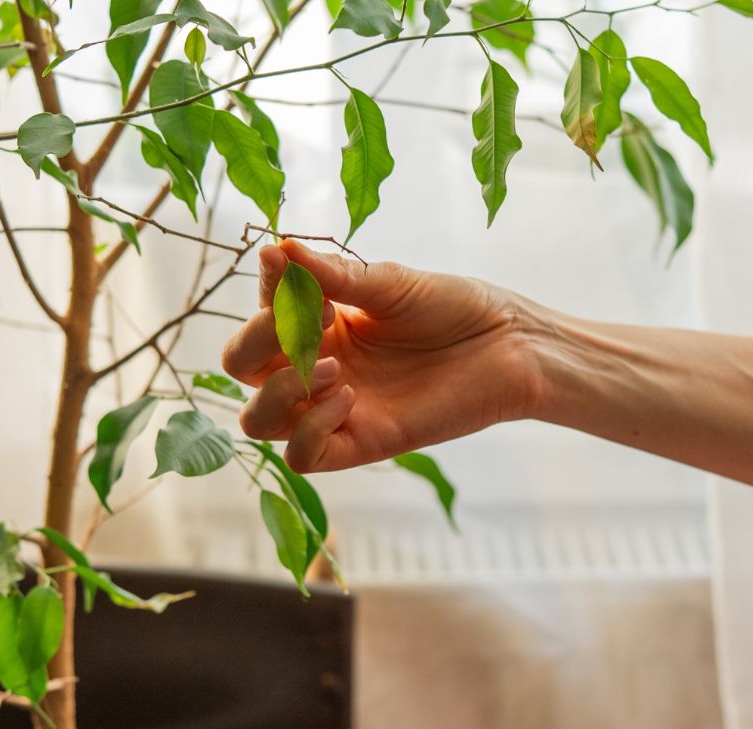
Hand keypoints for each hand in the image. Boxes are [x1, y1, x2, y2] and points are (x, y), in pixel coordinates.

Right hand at [222, 240, 543, 472]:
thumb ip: (330, 275)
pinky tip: (348, 397)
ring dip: (280, 390)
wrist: (511, 344)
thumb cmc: (455, 307)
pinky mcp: (361, 443)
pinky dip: (309, 427)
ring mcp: (335, 409)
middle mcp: (317, 367)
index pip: (255, 318)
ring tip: (333, 367)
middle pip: (242, 371)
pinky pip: (302, 456)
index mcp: (317, 325)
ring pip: (258, 422)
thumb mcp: (388, 283)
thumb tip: (275, 248)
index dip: (266, 297)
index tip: (305, 276)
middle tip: (315, 321)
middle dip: (257, 342)